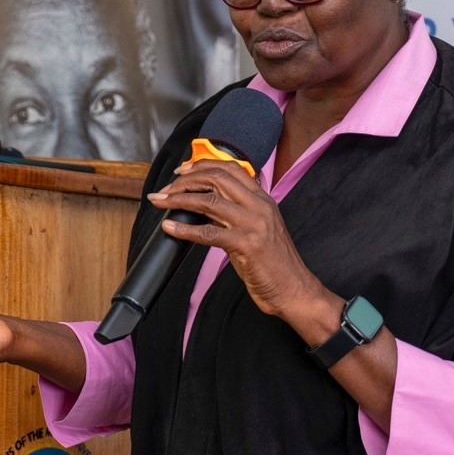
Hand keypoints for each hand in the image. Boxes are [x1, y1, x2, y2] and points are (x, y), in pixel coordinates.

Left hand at [148, 161, 324, 320]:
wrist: (293, 289)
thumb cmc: (273, 263)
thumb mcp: (257, 229)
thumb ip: (235, 213)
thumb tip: (202, 204)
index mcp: (263, 199)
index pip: (230, 168)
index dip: (202, 165)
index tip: (181, 171)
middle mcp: (259, 206)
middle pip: (216, 178)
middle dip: (185, 180)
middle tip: (165, 189)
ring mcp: (253, 223)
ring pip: (208, 200)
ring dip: (178, 199)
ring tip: (160, 202)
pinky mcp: (246, 244)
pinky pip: (207, 232)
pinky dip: (184, 229)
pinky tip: (169, 227)